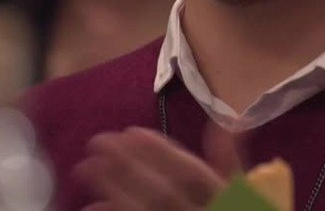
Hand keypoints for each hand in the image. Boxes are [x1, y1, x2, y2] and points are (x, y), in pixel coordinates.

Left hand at [75, 124, 245, 210]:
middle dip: (127, 168)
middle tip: (96, 142)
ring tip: (85, 166)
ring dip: (112, 189)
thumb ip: (230, 158)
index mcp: (221, 197)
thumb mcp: (240, 187)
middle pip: (161, 193)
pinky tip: (89, 206)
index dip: (162, 153)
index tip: (131, 132)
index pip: (191, 175)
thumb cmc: (230, 206)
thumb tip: (230, 122)